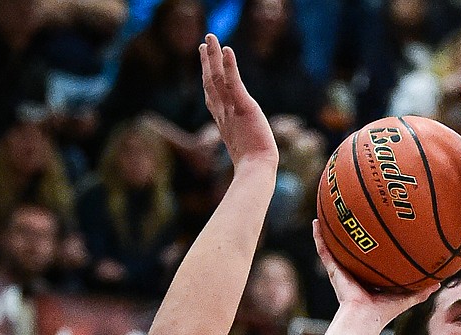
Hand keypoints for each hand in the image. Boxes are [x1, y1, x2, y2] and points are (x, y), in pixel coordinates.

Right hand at [199, 33, 276, 170]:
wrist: (255, 169)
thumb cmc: (253, 165)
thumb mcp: (244, 149)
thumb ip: (242, 142)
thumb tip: (247, 154)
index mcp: (223, 121)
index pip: (212, 96)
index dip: (207, 77)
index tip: (205, 63)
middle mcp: (224, 113)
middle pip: (210, 82)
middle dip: (207, 62)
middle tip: (205, 43)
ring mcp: (231, 109)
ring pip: (217, 78)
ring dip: (213, 57)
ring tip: (211, 38)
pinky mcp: (244, 107)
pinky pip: (233, 82)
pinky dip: (229, 66)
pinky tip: (226, 50)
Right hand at [312, 221, 437, 328]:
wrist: (364, 319)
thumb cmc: (383, 312)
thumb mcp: (405, 298)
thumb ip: (421, 291)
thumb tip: (440, 283)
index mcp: (370, 276)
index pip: (372, 256)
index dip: (375, 243)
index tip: (379, 227)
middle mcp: (355, 270)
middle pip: (354, 247)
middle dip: (354, 231)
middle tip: (355, 211)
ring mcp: (343, 269)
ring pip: (336, 245)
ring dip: (332, 228)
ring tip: (330, 209)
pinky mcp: (334, 270)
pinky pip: (324, 251)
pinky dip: (318, 237)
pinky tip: (315, 222)